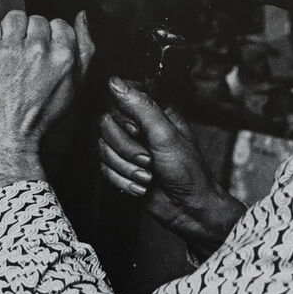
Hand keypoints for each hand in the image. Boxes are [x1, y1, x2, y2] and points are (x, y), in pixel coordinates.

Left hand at [0, 10, 94, 198]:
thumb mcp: (75, 87)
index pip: (59, 25)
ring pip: (13, 18)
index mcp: (65, 57)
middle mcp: (39, 50)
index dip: (49, 38)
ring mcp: (12, 50)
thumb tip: (82, 17)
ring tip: (7, 55)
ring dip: (10, 32)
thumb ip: (84, 50)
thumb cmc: (40, 121)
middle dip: (30, 35)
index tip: (41, 53)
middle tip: (23, 59)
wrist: (7, 143)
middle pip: (36, 20)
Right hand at [98, 77, 244, 260]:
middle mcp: (139, 126)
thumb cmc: (189, 172)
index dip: (125, 117)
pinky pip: (104, 169)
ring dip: (126, 168)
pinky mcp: (121, 168)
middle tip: (148, 159)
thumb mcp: (166, 135)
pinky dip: (123, 181)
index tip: (139, 130)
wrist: (189, 211)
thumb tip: (116, 82)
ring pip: (103, 148)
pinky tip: (141, 186)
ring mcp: (129, 147)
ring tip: (148, 176)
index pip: (120, 97)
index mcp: (153, 110)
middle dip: (126, 149)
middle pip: (106, 125)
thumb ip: (141, 107)